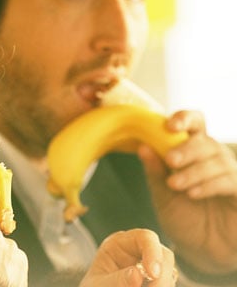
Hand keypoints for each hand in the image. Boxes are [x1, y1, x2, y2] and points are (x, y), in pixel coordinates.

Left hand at [79, 229, 175, 286]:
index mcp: (119, 244)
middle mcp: (137, 251)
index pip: (144, 237)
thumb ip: (116, 279)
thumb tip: (137, 274)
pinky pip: (168, 283)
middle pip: (163, 254)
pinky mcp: (156, 280)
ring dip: (164, 284)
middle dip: (162, 275)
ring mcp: (149, 266)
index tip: (152, 273)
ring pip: (169, 271)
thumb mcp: (99, 284)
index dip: (153, 252)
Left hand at [138, 109, 236, 272]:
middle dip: (186, 148)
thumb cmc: (183, 219)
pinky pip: (230, 180)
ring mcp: (230, 175)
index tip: (169, 125)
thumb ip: (155, 172)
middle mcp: (214, 159)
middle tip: (170, 161)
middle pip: (205, 140)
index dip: (185, 118)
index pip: (194, 124)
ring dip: (194, 171)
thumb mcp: (163, 195)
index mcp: (193, 153)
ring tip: (176, 185)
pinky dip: (209, 184)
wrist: (202, 252)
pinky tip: (193, 193)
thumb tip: (142, 146)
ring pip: (217, 159)